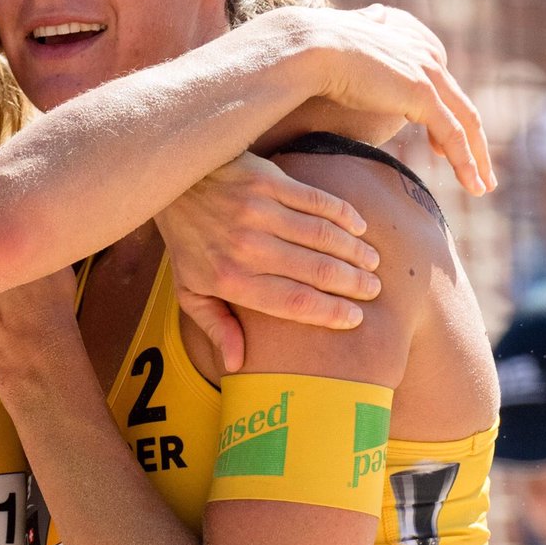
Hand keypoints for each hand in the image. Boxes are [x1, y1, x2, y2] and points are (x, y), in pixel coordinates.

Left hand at [155, 152, 380, 371]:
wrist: (174, 182)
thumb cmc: (186, 240)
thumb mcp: (190, 289)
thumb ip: (215, 325)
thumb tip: (236, 363)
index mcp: (231, 280)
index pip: (293, 303)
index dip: (330, 312)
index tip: (353, 317)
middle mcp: (247, 248)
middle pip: (316, 271)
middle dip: (353, 283)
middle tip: (371, 289)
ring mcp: (258, 212)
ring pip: (323, 236)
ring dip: (354, 251)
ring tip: (371, 262)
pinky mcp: (267, 181)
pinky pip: (316, 201)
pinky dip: (343, 216)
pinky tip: (358, 228)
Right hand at [263, 4, 494, 195]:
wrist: (307, 50)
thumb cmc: (312, 57)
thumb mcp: (345, 56)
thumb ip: (361, 54)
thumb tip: (364, 36)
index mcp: (408, 47)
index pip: (439, 89)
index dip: (446, 120)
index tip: (441, 149)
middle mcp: (425, 57)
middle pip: (459, 107)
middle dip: (473, 143)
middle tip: (480, 173)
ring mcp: (426, 74)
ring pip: (464, 122)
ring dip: (476, 158)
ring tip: (481, 186)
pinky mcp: (421, 93)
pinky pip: (452, 133)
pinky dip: (465, 161)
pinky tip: (470, 184)